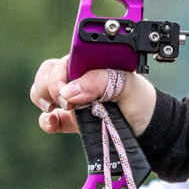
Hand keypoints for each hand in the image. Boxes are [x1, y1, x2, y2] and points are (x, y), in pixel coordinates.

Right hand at [32, 56, 157, 135]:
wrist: (148, 127)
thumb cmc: (140, 99)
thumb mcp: (127, 84)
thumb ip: (99, 81)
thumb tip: (69, 90)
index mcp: (89, 64)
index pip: (62, 61)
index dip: (58, 75)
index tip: (67, 89)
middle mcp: (77, 79)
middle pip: (47, 75)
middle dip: (50, 88)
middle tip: (68, 102)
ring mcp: (72, 100)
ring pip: (41, 92)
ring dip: (43, 100)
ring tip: (63, 109)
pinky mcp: (70, 120)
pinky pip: (47, 118)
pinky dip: (45, 121)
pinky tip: (52, 122)